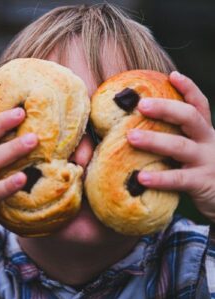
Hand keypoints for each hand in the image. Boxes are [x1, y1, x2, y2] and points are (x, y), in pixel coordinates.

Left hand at [127, 71, 214, 222]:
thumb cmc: (201, 171)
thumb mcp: (193, 151)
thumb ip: (176, 139)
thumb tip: (138, 130)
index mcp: (205, 132)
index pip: (199, 105)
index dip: (188, 88)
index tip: (172, 75)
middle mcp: (208, 142)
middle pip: (190, 117)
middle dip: (166, 108)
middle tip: (141, 105)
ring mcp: (207, 161)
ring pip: (180, 146)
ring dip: (154, 141)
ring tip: (131, 138)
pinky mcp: (202, 182)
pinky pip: (179, 179)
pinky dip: (160, 177)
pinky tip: (141, 177)